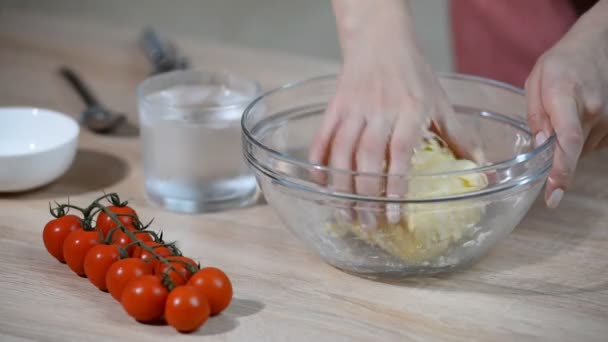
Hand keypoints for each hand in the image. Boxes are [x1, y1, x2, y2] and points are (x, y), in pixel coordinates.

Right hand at [310, 0, 476, 227]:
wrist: (380, 41)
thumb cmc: (414, 74)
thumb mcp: (441, 102)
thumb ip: (459, 136)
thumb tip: (481, 170)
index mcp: (410, 109)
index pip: (400, 152)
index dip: (395, 185)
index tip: (394, 214)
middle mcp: (380, 110)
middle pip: (367, 157)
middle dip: (365, 194)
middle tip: (368, 223)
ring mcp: (354, 108)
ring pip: (341, 151)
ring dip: (341, 185)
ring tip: (345, 213)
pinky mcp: (335, 106)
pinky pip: (323, 137)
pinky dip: (318, 161)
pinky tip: (321, 183)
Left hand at [525, 1, 607, 207]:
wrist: (601, 44)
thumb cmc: (562, 63)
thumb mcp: (536, 81)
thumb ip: (536, 116)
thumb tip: (540, 147)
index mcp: (567, 96)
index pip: (567, 140)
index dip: (560, 170)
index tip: (553, 195)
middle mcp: (595, 110)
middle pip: (572, 151)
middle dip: (557, 164)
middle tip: (549, 172)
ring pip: (582, 150)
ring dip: (568, 146)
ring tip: (564, 116)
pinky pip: (593, 144)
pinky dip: (581, 140)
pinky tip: (579, 118)